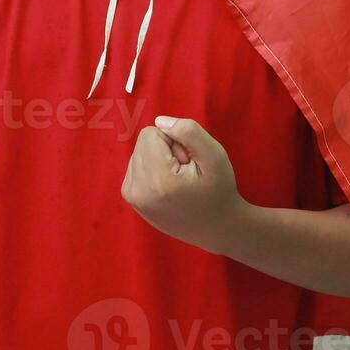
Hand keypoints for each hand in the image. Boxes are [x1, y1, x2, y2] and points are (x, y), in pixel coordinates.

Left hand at [120, 115, 246, 254]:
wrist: (217, 228)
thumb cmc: (219, 191)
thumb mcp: (215, 156)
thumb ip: (188, 131)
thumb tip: (159, 121)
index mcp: (157, 179)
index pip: (150, 133)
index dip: (174, 140)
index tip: (188, 161)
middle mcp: (138, 190)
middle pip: (143, 143)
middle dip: (165, 150)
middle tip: (185, 172)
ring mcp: (132, 196)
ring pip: (139, 153)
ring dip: (159, 161)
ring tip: (179, 181)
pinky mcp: (130, 198)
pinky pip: (137, 165)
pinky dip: (153, 170)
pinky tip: (169, 187)